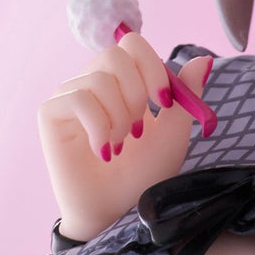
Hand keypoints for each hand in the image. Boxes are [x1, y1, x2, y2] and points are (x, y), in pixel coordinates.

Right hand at [37, 34, 207, 240]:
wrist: (118, 212)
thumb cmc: (144, 176)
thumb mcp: (173, 133)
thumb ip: (185, 95)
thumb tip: (204, 58)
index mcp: (120, 81)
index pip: (131, 43)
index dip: (151, 67)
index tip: (163, 104)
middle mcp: (92, 82)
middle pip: (114, 54)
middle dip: (136, 94)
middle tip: (138, 131)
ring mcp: (69, 96)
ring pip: (99, 79)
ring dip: (119, 118)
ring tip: (119, 147)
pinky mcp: (50, 113)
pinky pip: (79, 99)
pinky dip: (99, 127)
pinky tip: (102, 152)